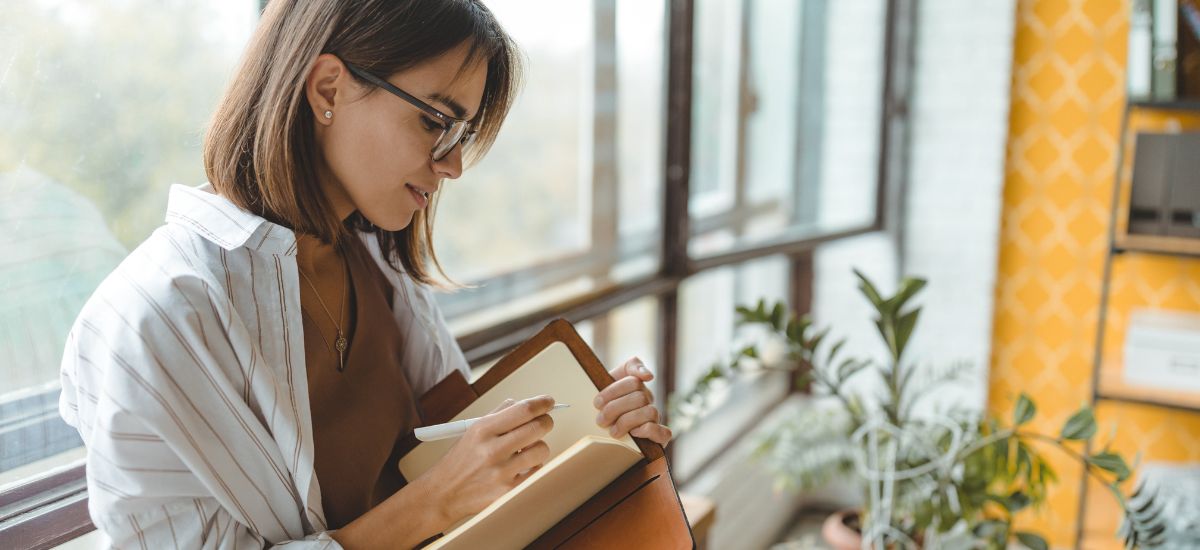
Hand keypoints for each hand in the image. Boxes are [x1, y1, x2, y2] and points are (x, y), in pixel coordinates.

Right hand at [419, 395, 555, 523]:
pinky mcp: (508, 491)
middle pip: (538, 428)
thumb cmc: (461, 460)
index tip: (548, 402)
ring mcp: (502, 472)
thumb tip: (525, 403)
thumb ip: (499, 414)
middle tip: (543, 423)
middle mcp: (493, 450)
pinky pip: (537, 471)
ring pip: (542, 449)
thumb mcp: (472, 430)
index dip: (542, 403)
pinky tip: (521, 466)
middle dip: (546, 422)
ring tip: (526, 449)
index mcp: (483, 430)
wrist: (444, 493)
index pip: (523, 410)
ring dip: (539, 446)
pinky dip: (533, 466)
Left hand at [594, 357, 671, 446]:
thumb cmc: (604, 411)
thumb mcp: (605, 388)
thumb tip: (648, 375)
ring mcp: (655, 417)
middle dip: (615, 409)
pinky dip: (648, 431)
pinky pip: (663, 432)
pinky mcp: (660, 437)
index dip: (613, 391)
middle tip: (601, 420)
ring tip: (612, 431)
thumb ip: (626, 370)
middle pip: (639, 397)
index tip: (597, 402)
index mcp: (635, 385)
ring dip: (627, 422)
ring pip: (650, 412)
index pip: (633, 379)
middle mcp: (647, 399)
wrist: (602, 437)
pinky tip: (634, 433)